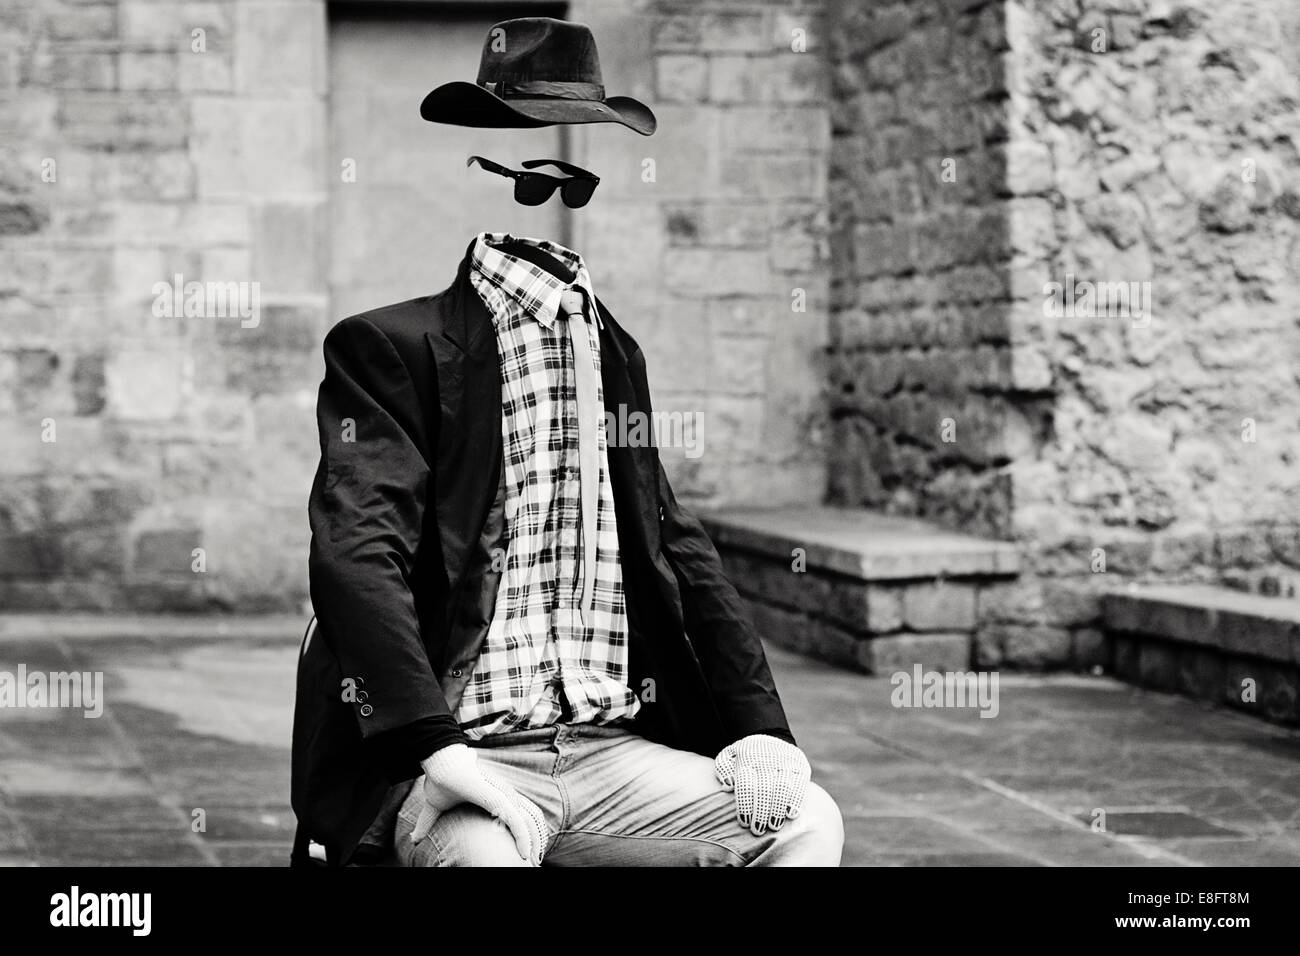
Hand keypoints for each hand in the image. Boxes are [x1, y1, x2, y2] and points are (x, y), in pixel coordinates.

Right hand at [410, 744, 547, 863]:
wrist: (438, 761)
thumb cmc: (439, 779)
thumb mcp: (435, 808)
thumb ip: (428, 823)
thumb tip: (414, 839)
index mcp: (494, 797)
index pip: (519, 817)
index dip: (526, 835)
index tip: (526, 854)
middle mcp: (503, 795)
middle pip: (529, 821)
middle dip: (535, 842)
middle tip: (534, 863)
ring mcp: (502, 795)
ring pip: (526, 823)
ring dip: (533, 844)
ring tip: (532, 863)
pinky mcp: (497, 797)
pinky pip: (515, 820)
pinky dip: (523, 836)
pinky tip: (524, 853)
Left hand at [715, 734, 810, 834]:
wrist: (772, 739)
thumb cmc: (746, 756)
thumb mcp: (729, 755)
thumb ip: (723, 768)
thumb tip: (727, 786)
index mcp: (747, 759)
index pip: (745, 784)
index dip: (745, 805)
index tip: (744, 822)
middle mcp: (767, 760)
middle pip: (764, 789)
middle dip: (760, 812)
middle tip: (757, 830)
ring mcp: (785, 763)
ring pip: (782, 788)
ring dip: (777, 809)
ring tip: (773, 826)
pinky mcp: (801, 767)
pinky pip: (800, 784)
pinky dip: (795, 800)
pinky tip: (790, 814)